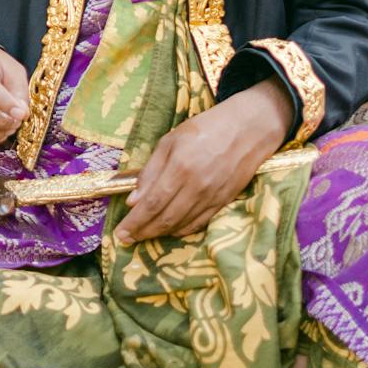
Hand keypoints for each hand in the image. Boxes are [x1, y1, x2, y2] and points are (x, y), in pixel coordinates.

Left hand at [115, 80, 293, 245]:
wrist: (247, 129)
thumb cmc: (205, 129)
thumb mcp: (171, 140)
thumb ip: (151, 171)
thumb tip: (133, 201)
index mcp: (180, 167)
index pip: (152, 203)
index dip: (134, 222)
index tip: (120, 233)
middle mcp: (197, 186)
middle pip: (165, 219)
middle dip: (143, 232)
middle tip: (127, 239)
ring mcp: (212, 197)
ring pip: (181, 225)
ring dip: (159, 234)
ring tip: (143, 235)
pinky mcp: (224, 202)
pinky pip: (199, 224)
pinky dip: (181, 231)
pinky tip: (169, 231)